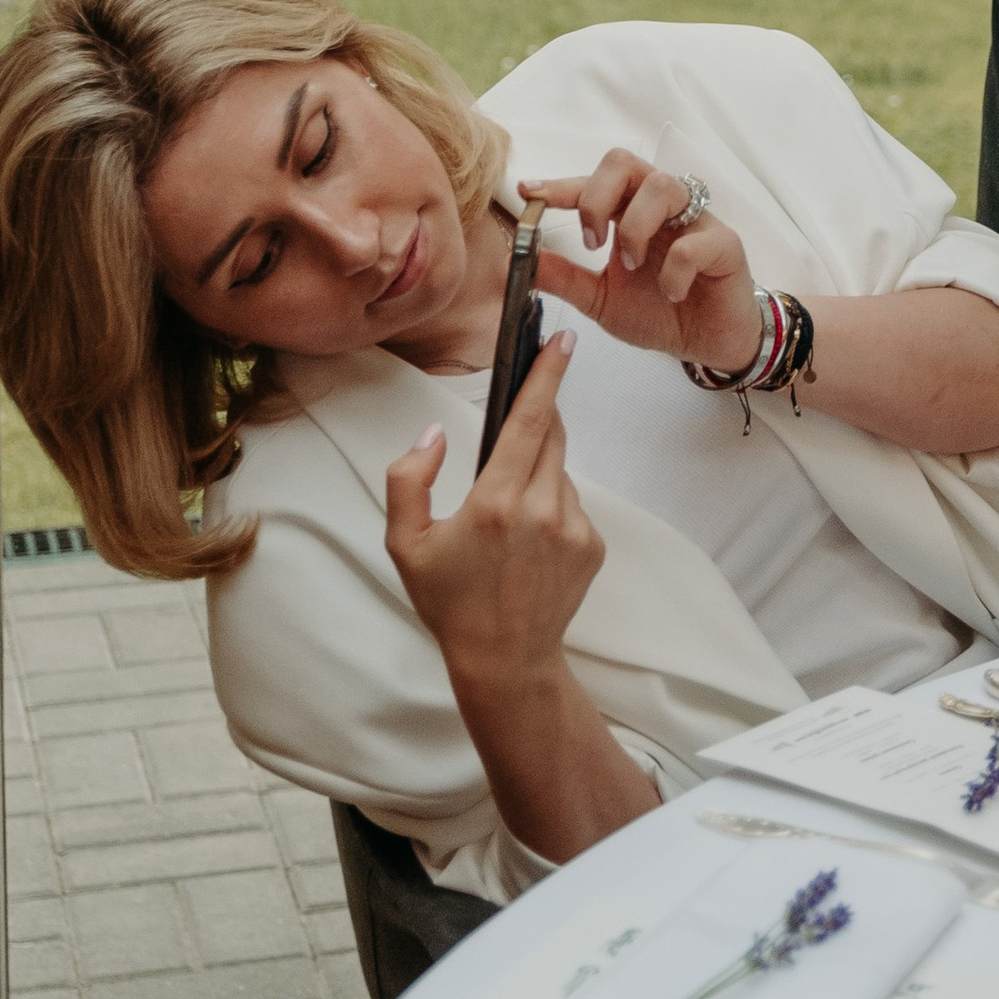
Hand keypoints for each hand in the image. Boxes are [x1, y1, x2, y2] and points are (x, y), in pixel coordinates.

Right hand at [383, 335, 604, 698]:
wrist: (504, 660)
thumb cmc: (449, 601)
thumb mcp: (406, 544)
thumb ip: (408, 480)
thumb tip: (431, 435)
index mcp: (495, 501)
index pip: (529, 419)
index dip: (547, 374)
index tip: (564, 338)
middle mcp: (542, 509)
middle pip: (550, 435)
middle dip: (535, 422)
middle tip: (512, 432)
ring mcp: (574, 528)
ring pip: (559, 471)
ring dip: (538, 475)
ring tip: (508, 522)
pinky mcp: (592, 546)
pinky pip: (572, 504)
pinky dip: (552, 508)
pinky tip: (529, 545)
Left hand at [516, 151, 763, 370]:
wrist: (709, 342)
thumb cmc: (660, 312)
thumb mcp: (600, 299)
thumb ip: (564, 278)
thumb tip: (518, 259)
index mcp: (628, 213)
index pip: (593, 183)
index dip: (561, 185)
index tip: (529, 192)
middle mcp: (660, 208)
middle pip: (625, 164)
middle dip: (597, 197)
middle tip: (591, 242)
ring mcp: (695, 221)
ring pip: (663, 186)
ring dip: (635, 227)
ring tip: (631, 265)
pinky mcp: (724, 245)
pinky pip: (695, 241)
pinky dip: (675, 269)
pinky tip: (672, 292)